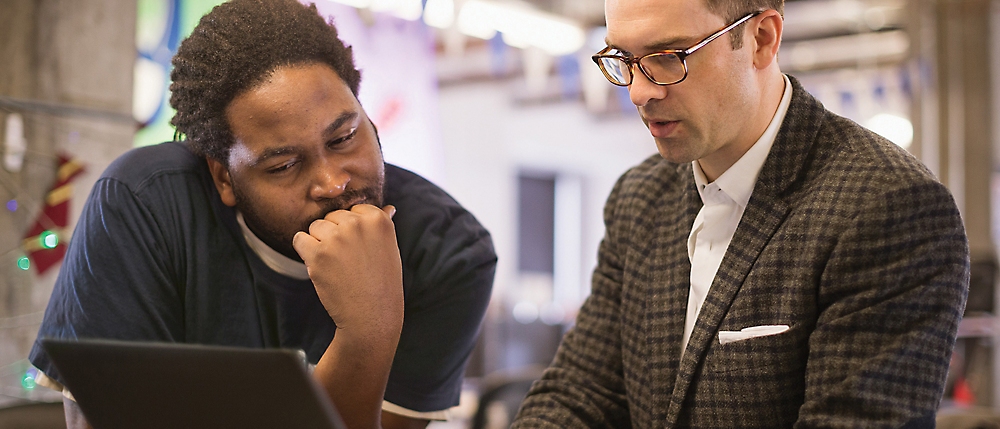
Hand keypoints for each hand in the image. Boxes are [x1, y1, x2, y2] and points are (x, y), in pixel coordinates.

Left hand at [293, 204, 402, 336]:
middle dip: (335, 235)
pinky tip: (320, 267)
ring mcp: (336, 238)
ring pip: (315, 227)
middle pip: (332, 217)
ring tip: (336, 266)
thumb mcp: (390, 250)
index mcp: (378, 220)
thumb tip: (388, 208)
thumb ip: (382, 226)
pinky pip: (299, 239)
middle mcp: (357, 224)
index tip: (359, 249)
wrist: (371, 316)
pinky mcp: (317, 254)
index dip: (352, 230)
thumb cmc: (382, 285)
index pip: (353, 210)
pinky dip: (305, 252)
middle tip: (348, 261)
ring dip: (319, 243)